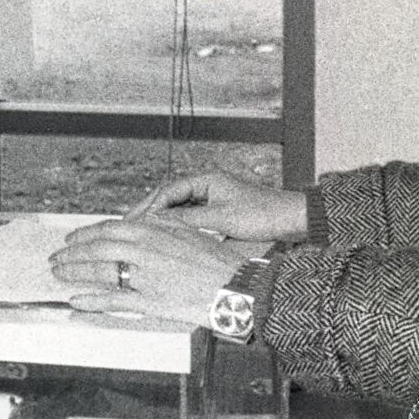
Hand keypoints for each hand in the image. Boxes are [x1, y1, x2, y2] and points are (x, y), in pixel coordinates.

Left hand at [49, 216, 251, 324]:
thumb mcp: (189, 232)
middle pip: (97, 248)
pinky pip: (114, 300)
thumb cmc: (218, 262)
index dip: (86, 233)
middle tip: (57, 257)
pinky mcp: (150, 300)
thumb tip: (143, 221)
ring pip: (100, 271)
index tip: (73, 238)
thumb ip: (163, 226)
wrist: (237, 287)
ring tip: (59, 274)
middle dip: (72, 252)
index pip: (109, 229)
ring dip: (74, 272)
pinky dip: (91, 300)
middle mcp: (145, 249)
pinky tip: (76, 300)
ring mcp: (145, 276)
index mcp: (154, 230)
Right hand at [127, 169, 307, 242]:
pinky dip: (176, 226)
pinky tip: (166, 239)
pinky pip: (190, 217)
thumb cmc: (262, 214)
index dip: (148, 207)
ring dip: (161, 220)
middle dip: (149, 212)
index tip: (132, 222)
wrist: (290, 219)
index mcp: (207, 179)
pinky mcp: (219, 211)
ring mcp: (212, 198)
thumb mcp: (221, 219)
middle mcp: (207, 185)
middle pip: (169, 198)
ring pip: (178, 209)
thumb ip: (188, 220)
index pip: (167, 191)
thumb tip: (158, 222)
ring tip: (141, 235)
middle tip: (127, 227)